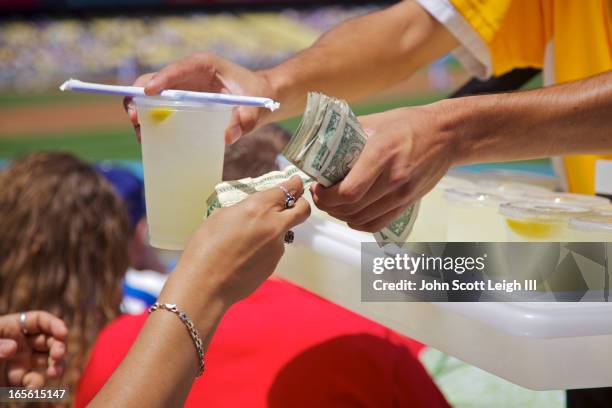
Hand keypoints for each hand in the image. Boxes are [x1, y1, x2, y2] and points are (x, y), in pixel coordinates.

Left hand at [0, 311, 67, 387]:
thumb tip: (15, 348)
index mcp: (10, 327)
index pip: (39, 320)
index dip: (54, 324)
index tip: (63, 333)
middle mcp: (19, 343)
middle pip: (49, 339)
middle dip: (58, 346)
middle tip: (58, 355)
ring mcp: (19, 363)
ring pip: (47, 360)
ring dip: (56, 365)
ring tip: (55, 372)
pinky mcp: (15, 382)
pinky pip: (32, 381)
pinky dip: (36, 385)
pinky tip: (33, 387)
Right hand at [123, 52, 273, 143]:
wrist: (258, 96)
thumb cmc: (255, 97)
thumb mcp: (253, 110)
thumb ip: (243, 121)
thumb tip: (227, 137)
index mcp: (204, 64)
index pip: (178, 68)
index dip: (160, 79)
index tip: (147, 94)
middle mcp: (187, 73)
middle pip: (154, 79)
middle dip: (139, 96)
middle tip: (136, 117)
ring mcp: (181, 86)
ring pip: (151, 94)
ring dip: (140, 110)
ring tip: (140, 132)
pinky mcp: (180, 99)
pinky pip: (158, 106)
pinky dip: (150, 119)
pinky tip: (148, 136)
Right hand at [159, 175, 309, 325]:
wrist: (205, 283)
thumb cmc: (205, 247)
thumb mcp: (221, 215)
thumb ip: (244, 209)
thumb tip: (253, 210)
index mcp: (259, 207)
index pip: (289, 189)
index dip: (294, 184)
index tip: (294, 182)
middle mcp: (274, 225)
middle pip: (303, 210)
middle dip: (300, 204)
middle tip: (291, 204)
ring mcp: (277, 247)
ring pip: (285, 232)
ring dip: (273, 231)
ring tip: (247, 240)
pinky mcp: (274, 264)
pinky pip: (274, 250)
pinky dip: (264, 249)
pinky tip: (244, 255)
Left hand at [311, 104, 456, 231]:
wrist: (446, 134)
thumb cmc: (409, 124)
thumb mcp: (376, 121)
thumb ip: (348, 133)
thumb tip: (320, 141)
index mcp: (382, 153)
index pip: (349, 190)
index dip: (326, 196)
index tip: (317, 187)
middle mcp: (393, 178)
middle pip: (352, 207)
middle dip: (328, 205)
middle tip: (319, 195)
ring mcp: (402, 193)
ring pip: (362, 218)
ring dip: (340, 215)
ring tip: (332, 203)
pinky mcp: (408, 202)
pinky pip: (378, 223)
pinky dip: (359, 223)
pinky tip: (350, 215)